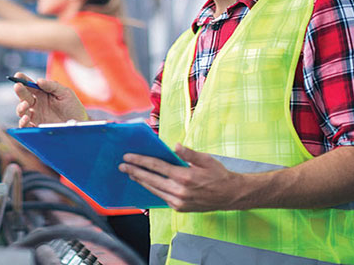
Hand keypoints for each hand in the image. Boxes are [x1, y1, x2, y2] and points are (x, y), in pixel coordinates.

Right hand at [12, 72, 87, 127]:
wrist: (80, 123)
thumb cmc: (73, 106)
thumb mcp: (65, 93)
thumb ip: (52, 86)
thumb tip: (39, 81)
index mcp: (42, 93)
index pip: (30, 85)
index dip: (23, 80)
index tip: (18, 76)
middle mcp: (37, 104)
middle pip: (23, 96)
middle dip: (19, 91)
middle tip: (18, 86)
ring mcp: (36, 115)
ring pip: (21, 110)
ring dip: (20, 107)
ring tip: (25, 104)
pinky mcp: (37, 127)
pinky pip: (25, 125)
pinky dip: (22, 122)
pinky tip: (26, 118)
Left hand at [119, 144, 245, 211]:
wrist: (231, 196)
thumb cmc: (219, 175)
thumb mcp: (206, 159)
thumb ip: (188, 153)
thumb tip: (175, 146)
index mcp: (185, 177)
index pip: (156, 166)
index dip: (140, 161)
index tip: (128, 157)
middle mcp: (179, 191)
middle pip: (151, 179)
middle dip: (134, 171)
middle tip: (122, 165)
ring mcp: (179, 202)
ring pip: (154, 190)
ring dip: (141, 181)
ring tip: (130, 173)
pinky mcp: (180, 208)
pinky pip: (161, 197)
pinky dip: (152, 189)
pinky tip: (145, 183)